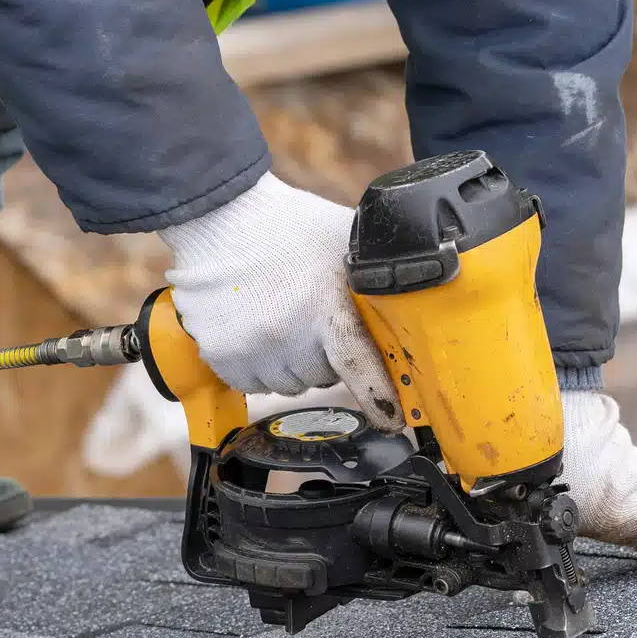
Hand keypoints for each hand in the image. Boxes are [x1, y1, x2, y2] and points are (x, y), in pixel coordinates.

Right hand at [158, 173, 404, 429]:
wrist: (219, 219)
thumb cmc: (286, 226)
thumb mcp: (343, 239)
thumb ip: (375, 271)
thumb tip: (417, 292)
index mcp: (324, 305)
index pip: (358, 366)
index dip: (379, 398)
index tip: (393, 418)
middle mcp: (286, 334)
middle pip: (321, 377)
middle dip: (323, 357)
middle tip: (310, 319)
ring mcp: (251, 348)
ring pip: (286, 384)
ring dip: (288, 363)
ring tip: (279, 318)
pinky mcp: (222, 356)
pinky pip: (251, 382)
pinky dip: (257, 365)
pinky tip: (254, 327)